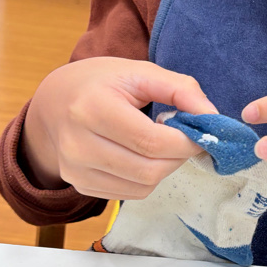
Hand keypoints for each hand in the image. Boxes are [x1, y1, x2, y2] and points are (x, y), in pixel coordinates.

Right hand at [21, 57, 216, 197]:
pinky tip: (142, 156)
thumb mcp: (140, 72)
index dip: (186, 142)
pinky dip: (147, 178)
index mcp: (92, 108)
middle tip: (184, 139)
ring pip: (142, 186)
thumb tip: (212, 117)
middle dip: (178, 157)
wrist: (54, 102)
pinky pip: (129, 194)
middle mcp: (78, 144)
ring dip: (164, 168)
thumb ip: (180, 90)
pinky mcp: (79, 185)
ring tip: (161, 145)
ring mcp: (75, 170)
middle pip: (149, 169)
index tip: (201, 133)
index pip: (152, 141)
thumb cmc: (101, 83)